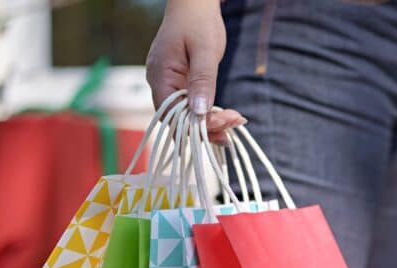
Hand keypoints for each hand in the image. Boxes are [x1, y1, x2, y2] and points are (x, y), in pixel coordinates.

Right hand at [146, 0, 243, 142]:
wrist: (194, 5)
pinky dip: (208, 113)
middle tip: (236, 122)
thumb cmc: (198, 22)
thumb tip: (200, 111)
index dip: (196, 124)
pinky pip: (191, 105)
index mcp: (160, 75)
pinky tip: (227, 116)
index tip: (224, 121)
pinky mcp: (180, 84)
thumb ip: (202, 81)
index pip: (172, 113)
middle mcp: (160, 83)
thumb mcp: (204, 50)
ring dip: (211, 122)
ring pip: (186, 115)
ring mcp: (169, 84)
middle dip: (207, 126)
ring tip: (237, 120)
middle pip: (179, 119)